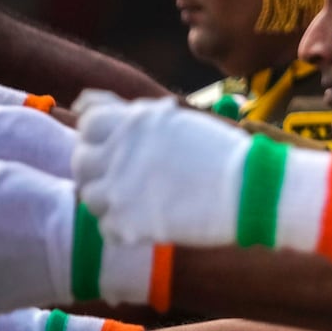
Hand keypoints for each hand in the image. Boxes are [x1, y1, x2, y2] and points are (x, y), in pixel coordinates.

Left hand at [73, 96, 249, 246]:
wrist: (250, 188)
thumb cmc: (220, 151)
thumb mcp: (174, 120)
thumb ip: (129, 113)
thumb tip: (83, 102)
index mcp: (132, 122)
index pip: (88, 124)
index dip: (98, 135)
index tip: (114, 145)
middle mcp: (118, 153)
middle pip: (82, 161)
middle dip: (99, 168)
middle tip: (126, 176)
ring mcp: (119, 190)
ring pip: (90, 197)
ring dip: (109, 198)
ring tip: (139, 199)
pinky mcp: (127, 224)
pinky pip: (107, 228)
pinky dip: (124, 227)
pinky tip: (149, 220)